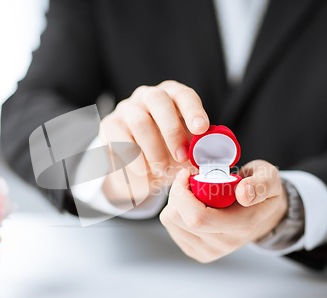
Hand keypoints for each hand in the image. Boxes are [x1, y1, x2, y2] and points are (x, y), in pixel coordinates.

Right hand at [100, 80, 209, 205]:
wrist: (137, 165)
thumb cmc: (168, 151)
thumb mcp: (186, 149)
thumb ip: (199, 150)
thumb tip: (216, 159)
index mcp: (172, 96)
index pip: (183, 95)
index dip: (193, 110)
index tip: (201, 129)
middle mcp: (148, 96)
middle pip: (158, 101)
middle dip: (172, 130)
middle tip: (182, 157)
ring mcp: (126, 108)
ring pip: (139, 122)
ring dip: (153, 149)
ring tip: (162, 170)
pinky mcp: (110, 125)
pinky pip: (120, 139)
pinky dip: (134, 159)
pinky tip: (144, 172)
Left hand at [159, 160, 287, 262]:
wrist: (262, 213)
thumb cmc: (260, 190)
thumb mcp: (268, 177)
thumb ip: (260, 184)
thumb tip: (244, 193)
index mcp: (242, 225)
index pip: (198, 218)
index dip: (183, 192)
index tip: (188, 173)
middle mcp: (224, 243)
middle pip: (179, 218)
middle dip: (177, 192)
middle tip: (190, 178)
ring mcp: (209, 251)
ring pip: (171, 221)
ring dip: (175, 200)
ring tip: (193, 191)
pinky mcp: (196, 251)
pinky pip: (171, 227)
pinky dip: (175, 210)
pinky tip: (191, 203)